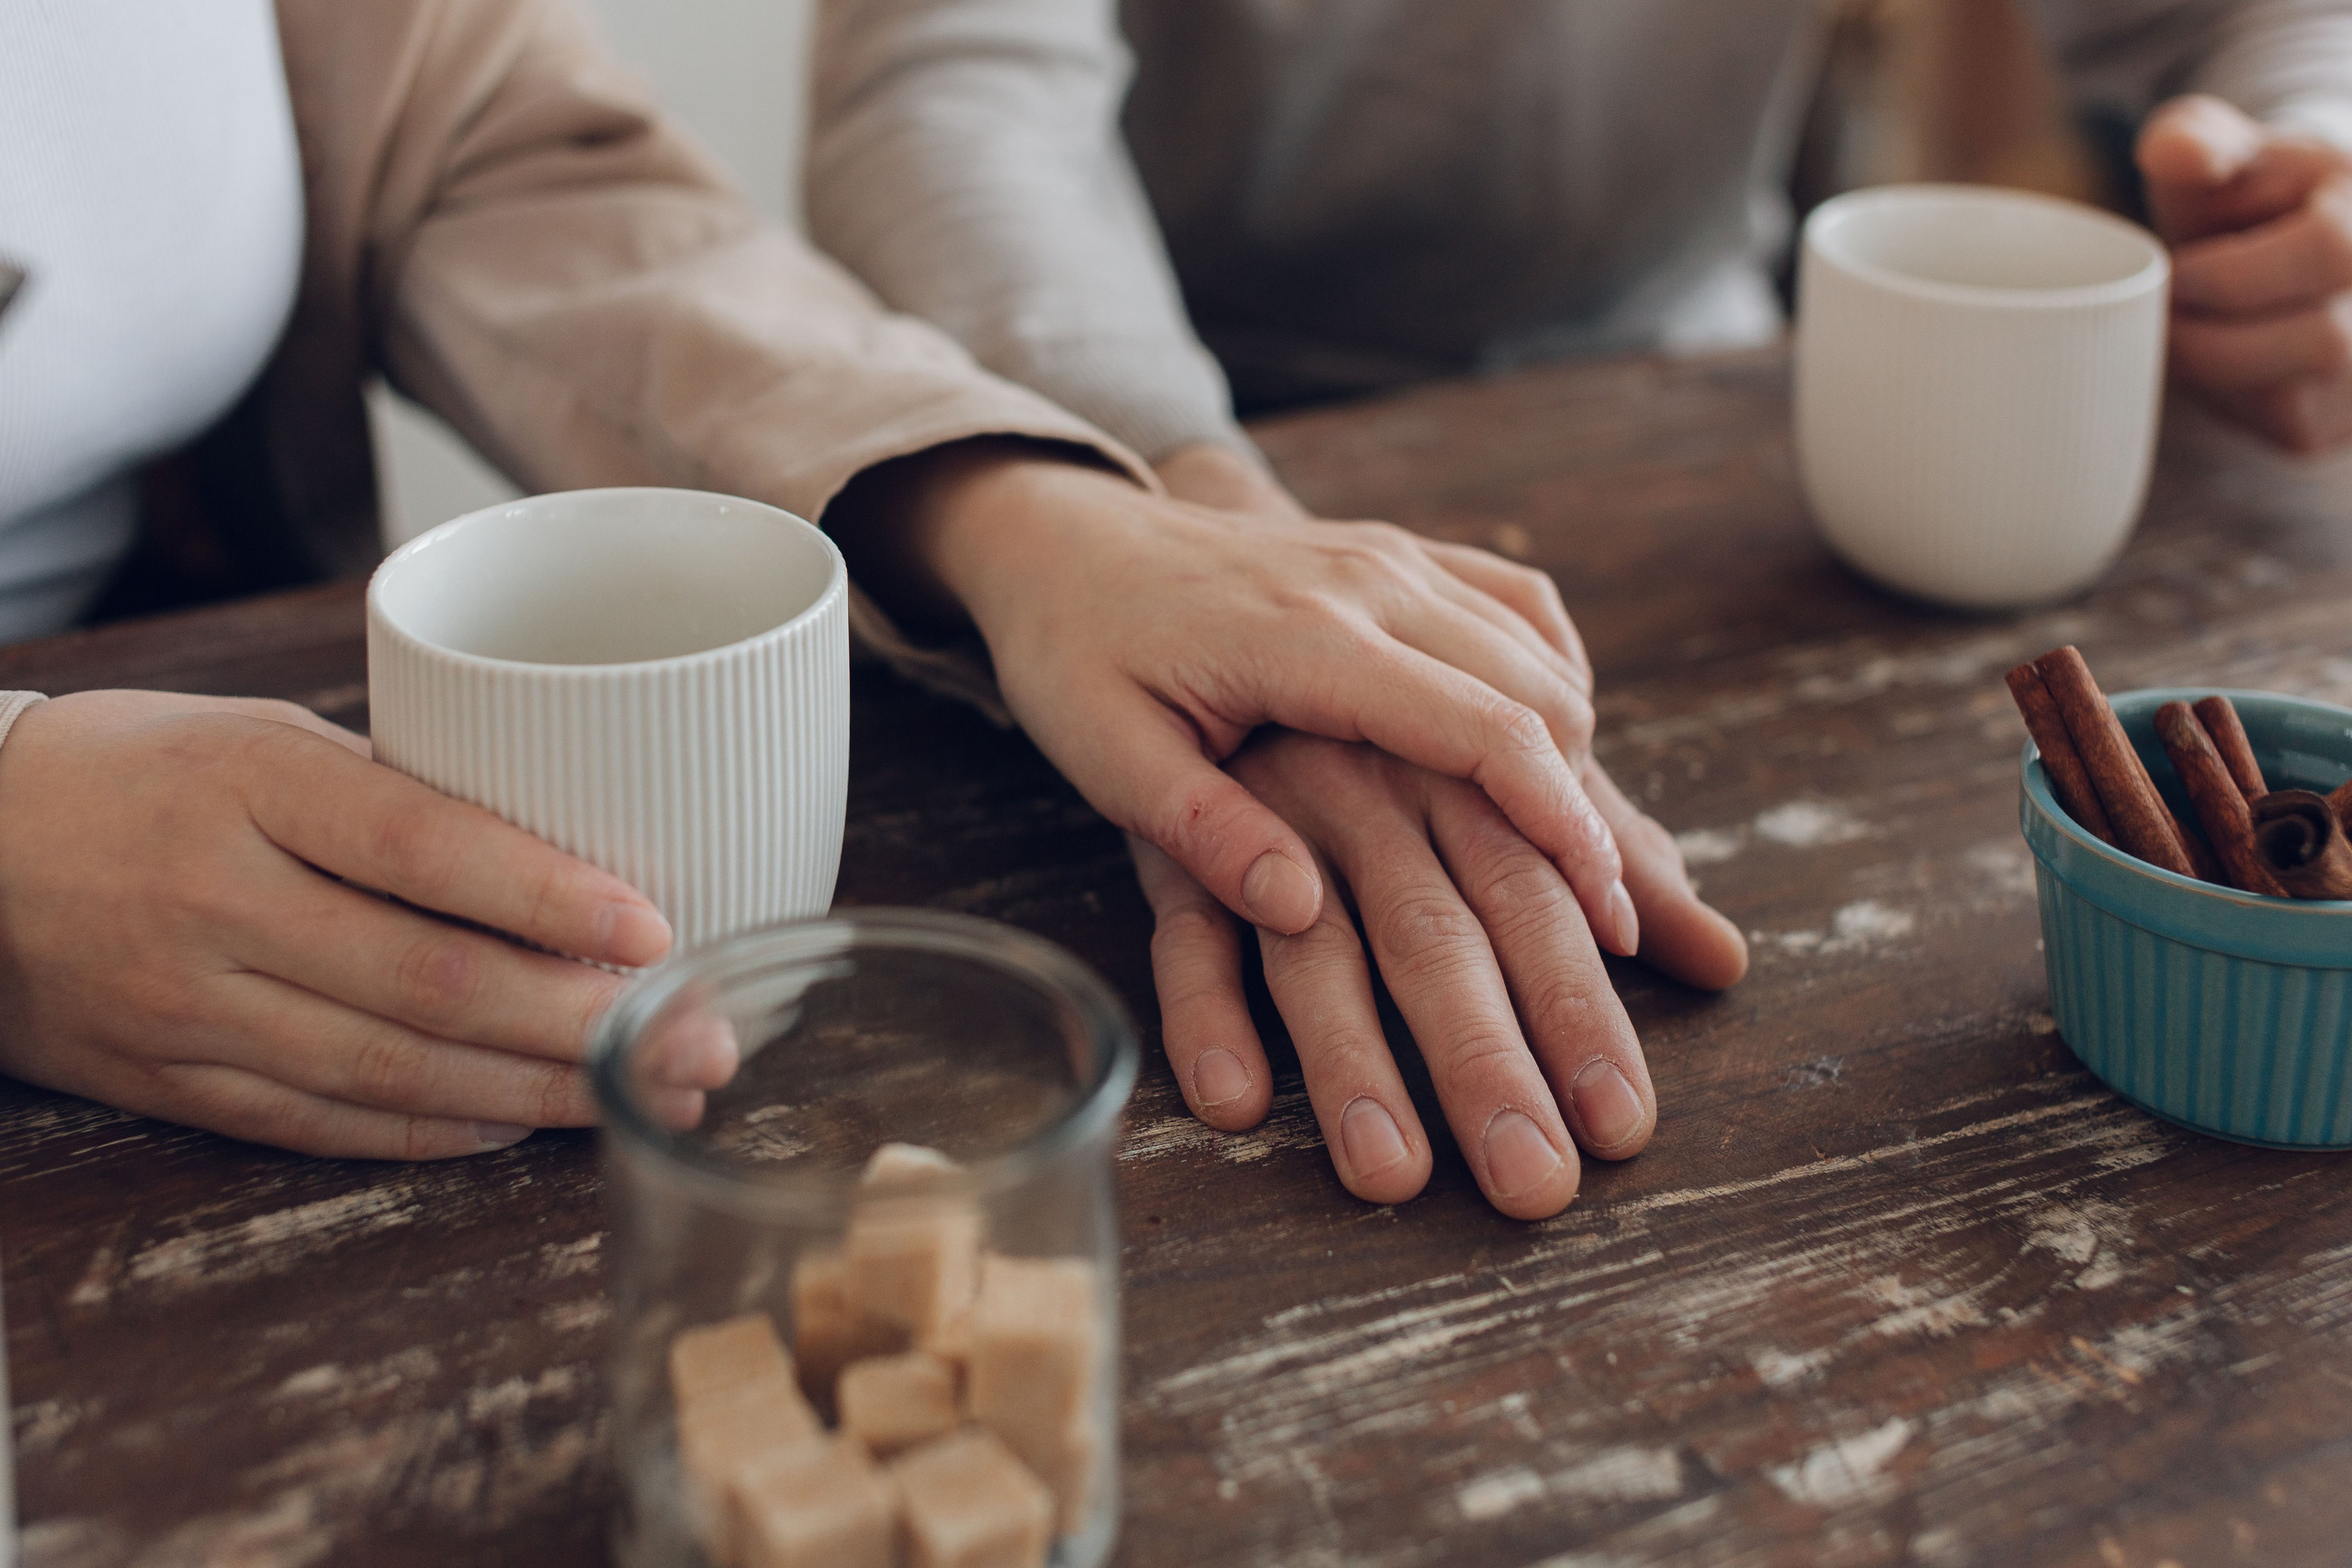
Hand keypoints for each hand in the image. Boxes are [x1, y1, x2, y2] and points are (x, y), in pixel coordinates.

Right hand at [0, 691, 709, 1157]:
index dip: (549, 898)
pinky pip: (324, 1122)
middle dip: (587, 1023)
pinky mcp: (167, 1081)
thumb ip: (396, 794)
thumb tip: (566, 854)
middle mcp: (216, 899)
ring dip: (538, 1092)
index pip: (423, 847)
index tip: (655, 928)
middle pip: (432, 980)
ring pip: (394, 1068)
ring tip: (647, 1092)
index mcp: (249, 785)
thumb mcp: (259, 739)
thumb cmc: (140, 770)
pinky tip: (518, 1125)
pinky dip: (435, 1128)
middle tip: (703, 1040)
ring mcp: (186, 1004)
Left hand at [833, 442, 1631, 955]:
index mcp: (1308, 638)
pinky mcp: (1398, 552)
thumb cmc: (1077, 656)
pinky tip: (1550, 753)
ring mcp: (1393, 556)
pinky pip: (1517, 605)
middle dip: (1592, 810)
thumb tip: (1302, 911)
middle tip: (1617, 919)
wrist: (1064, 537)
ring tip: (1590, 860)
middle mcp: (1372, 581)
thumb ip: (1204, 832)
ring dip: (1577, 752)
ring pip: (1542, 650)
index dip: (1559, 825)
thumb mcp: (1106, 758)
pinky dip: (1554, 679)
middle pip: (1540, 690)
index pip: (1482, 728)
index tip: (1607, 916)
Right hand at [1132, 732, 1746, 1218]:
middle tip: (1535, 1184)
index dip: (1579, 1011)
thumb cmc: (1378, 722)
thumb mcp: (1488, 782)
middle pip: (1437, 936)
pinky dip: (1206, 1011)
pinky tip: (1234, 1100)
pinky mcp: (1176, 848)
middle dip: (1487, 1063)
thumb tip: (1721, 958)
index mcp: (1459, 774)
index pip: (1537, 901)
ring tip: (1391, 1174)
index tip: (1621, 1121)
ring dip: (1349, 1061)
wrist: (1205, 621)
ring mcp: (1269, 820)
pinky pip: (1187, 933)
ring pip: (1315, 948)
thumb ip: (1601, 862)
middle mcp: (1373, 791)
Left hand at [2139, 94, 2351, 450]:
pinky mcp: (2341, 419)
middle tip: (2168, 312)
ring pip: (2296, 397)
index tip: (2178, 273)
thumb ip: (2196, 142)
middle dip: (2218, 334)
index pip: (2333, 250)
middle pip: (2323, 342)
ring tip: (2188, 329)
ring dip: (2218, 369)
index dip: (2235, 273)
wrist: (2286, 256)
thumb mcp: (2224, 154)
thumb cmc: (2247, 197)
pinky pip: (2283, 426)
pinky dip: (2232, 399)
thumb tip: (2176, 152)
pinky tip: (2223, 358)